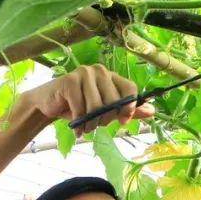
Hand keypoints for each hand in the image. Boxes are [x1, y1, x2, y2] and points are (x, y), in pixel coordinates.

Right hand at [18, 64, 154, 134]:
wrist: (48, 105)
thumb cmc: (78, 107)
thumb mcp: (105, 110)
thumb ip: (127, 110)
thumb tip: (152, 111)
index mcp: (111, 76)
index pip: (130, 88)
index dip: (130, 107)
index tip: (123, 121)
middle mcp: (99, 71)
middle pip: (114, 101)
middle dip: (106, 120)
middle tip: (95, 125)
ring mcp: (84, 74)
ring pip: (97, 108)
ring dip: (91, 124)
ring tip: (85, 127)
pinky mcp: (69, 81)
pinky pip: (81, 109)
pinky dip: (79, 124)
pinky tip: (76, 128)